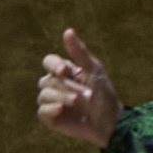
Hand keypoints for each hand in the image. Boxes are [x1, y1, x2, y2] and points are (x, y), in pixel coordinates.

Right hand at [37, 29, 121, 147]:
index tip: (63, 70)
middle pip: (48, 80)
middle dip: (67, 86)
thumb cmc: (104, 94)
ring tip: (77, 102)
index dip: (53, 65)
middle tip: (86, 94)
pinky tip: (62, 109)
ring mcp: (51, 102)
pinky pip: (42, 110)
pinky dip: (51, 108)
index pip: (49, 62)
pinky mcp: (50, 118)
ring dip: (62, 97)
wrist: (110, 121)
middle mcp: (55, 85)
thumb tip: (67, 31)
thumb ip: (79, 52)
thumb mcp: (94, 70)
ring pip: (44, 95)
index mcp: (64, 72)